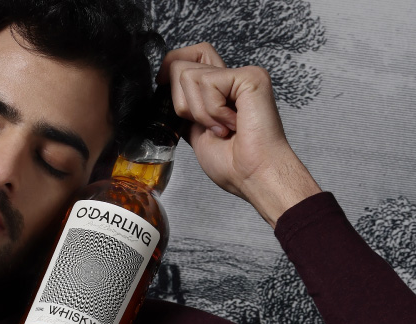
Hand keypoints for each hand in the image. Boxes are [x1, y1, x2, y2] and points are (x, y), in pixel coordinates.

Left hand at [158, 43, 321, 226]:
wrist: (254, 176)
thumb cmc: (234, 165)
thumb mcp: (196, 134)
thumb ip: (186, 110)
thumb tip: (165, 92)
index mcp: (221, 90)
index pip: (192, 55)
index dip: (170, 66)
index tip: (161, 86)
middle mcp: (232, 78)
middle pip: (181, 63)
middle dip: (182, 103)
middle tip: (208, 126)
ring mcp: (242, 75)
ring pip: (188, 75)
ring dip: (200, 113)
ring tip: (222, 129)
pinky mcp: (249, 76)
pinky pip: (208, 82)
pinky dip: (212, 111)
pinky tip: (232, 124)